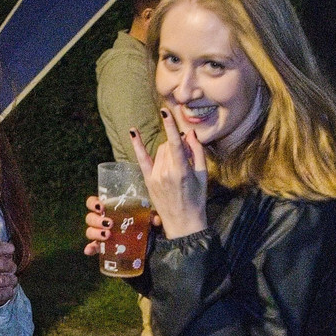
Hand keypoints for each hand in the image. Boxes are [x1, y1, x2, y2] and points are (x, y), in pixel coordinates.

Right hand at [83, 195, 161, 255]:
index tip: (101, 207)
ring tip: (107, 235)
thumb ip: (151, 216)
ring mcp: (100, 235)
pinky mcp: (102, 249)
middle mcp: (102, 221)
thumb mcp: (147, 219)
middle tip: (109, 223)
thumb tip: (155, 219)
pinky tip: (90, 250)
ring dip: (95, 233)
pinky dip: (90, 249)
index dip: (93, 203)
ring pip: (89, 231)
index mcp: (109, 210)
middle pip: (90, 218)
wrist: (145, 247)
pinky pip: (92, 248)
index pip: (93, 203)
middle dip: (97, 220)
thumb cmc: (142, 227)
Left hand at [132, 109, 206, 238]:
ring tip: (176, 166)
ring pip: (159, 152)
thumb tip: (190, 133)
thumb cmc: (197, 200)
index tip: (165, 111)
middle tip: (186, 158)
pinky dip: (137, 144)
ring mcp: (154, 177)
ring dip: (167, 151)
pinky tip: (132, 131)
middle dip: (176, 146)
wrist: (183, 224)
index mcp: (181, 171)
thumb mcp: (203, 176)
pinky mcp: (148, 181)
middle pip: (168, 146)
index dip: (170, 126)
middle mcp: (165, 173)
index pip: (174, 143)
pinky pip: (141, 158)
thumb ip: (197, 152)